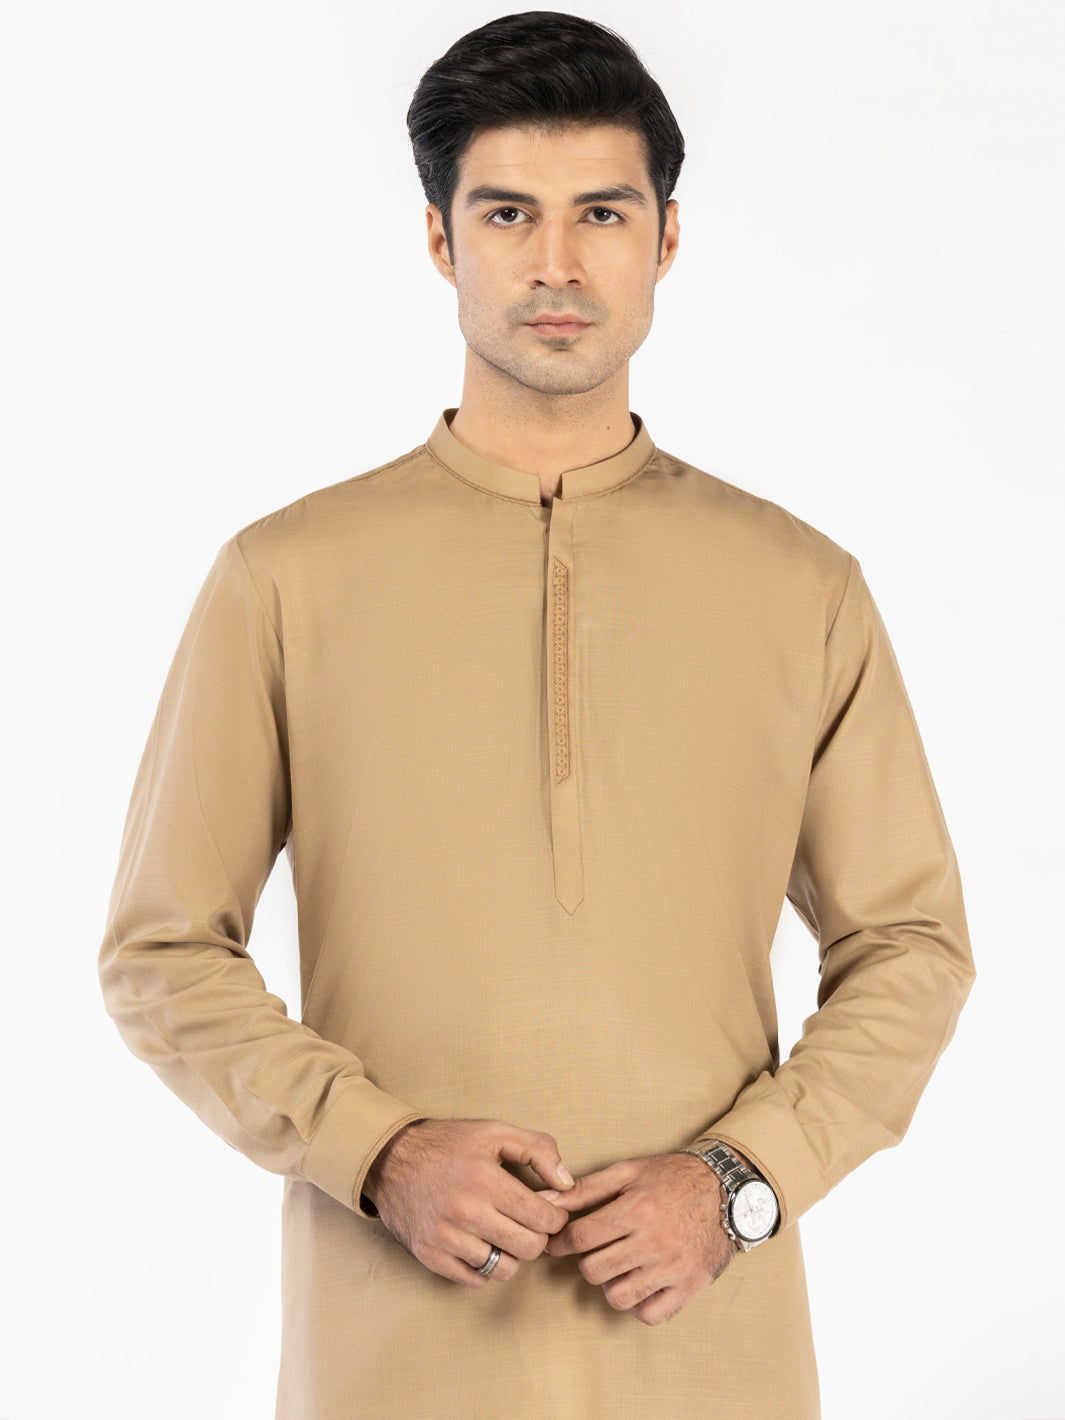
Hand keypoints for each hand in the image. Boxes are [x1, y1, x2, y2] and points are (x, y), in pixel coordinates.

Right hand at [362, 1117, 574, 1287]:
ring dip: (512, 1253)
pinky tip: (481, 1243)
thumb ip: (538, 1149)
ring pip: (505, 1269)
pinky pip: (476, 1280)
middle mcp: (465, 1213)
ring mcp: (445, 1239)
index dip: (555, 1216)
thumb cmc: (447, 1144)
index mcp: (485, 1180)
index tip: (549, 1210)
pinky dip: (485, 1267)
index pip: (543, 1218)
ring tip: (504, 1232)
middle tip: (529, 1222)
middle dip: (537, 1236)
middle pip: (529, 1248)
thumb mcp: (494, 1131)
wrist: (390, 1159)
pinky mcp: (429, 1256)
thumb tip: (567, 1184)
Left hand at [543, 1151, 738, 1324]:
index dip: (560, 1241)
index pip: (580, 1237)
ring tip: (618, 1265)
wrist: (727, 1190)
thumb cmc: (672, 1178)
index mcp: (637, 1209)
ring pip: (617, 1296)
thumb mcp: (628, 1172)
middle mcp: (655, 1241)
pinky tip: (640, 1282)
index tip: (557, 1242)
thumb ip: (585, 1189)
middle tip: (595, 1249)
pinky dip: (639, 1303)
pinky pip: (649, 1314)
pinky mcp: (690, 1287)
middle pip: (593, 1269)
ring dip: (610, 1283)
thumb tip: (546, 1202)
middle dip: (586, 1259)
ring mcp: (674, 1268)